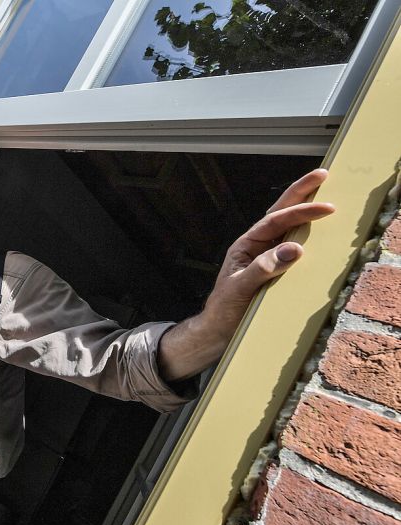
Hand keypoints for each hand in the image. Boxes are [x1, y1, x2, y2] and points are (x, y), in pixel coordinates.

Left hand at [203, 169, 335, 335]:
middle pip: (280, 213)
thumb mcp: (241, 287)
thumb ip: (265, 268)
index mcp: (246, 245)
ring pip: (289, 228)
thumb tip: (295, 249)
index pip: (275, 221)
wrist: (219, 329)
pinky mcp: (275, 270)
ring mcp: (267, 256)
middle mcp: (257, 246)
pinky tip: (323, 233)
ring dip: (305, 211)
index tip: (326, 206)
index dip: (300, 211)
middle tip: (323, 174)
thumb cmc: (225, 307)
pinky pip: (294, 249)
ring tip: (325, 194)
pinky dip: (309, 238)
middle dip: (301, 193)